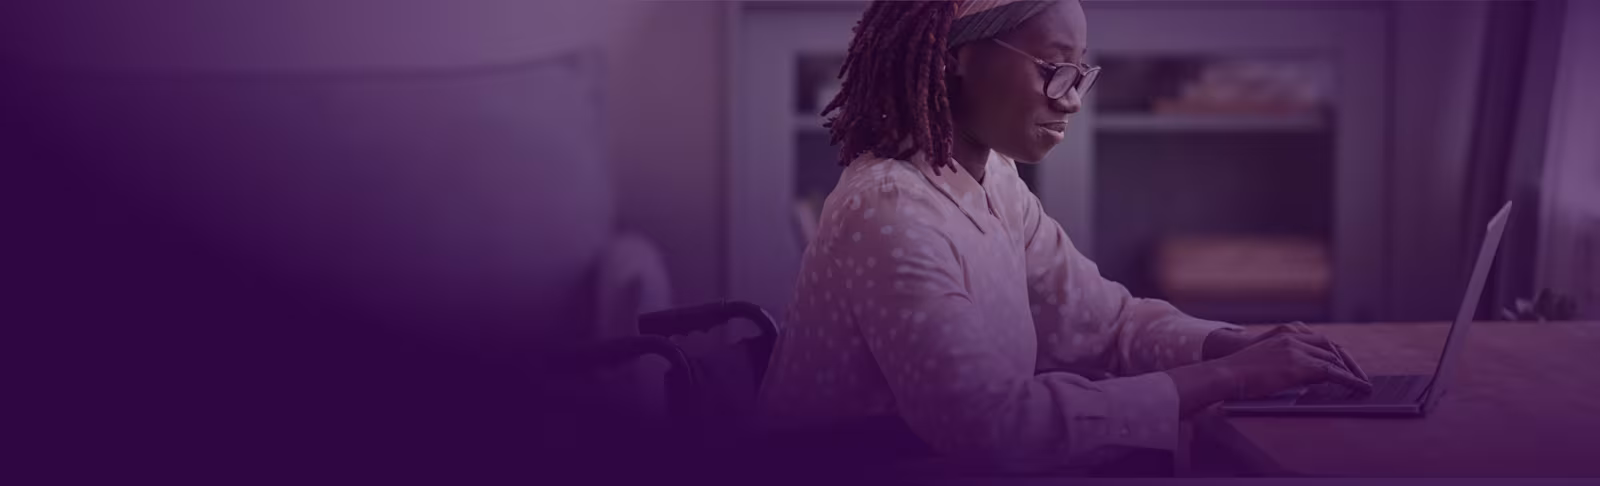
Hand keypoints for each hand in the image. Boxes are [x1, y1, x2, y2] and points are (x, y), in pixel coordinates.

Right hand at [1212, 330, 1372, 400]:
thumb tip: (1304, 376)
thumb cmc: (1238, 373)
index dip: (1336, 354)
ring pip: (1334, 359)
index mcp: (1285, 336)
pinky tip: (1358, 388)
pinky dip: (1349, 380)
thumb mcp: (1264, 361)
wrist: (1225, 373)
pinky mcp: (1298, 365)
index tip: (1345, 366)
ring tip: (1362, 384)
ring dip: (1351, 372)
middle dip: (1348, 363)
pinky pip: (1332, 372)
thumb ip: (1284, 362)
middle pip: (1332, 348)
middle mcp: (1293, 338)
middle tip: (1360, 377)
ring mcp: (1296, 350)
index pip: (1320, 341)